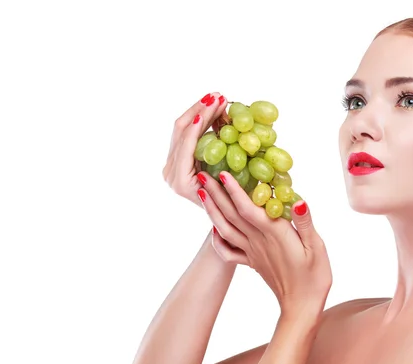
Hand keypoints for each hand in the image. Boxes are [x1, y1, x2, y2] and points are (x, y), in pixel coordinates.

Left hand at [162, 92, 228, 207]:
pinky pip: (185, 133)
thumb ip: (228, 174)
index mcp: (181, 181)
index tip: (211, 108)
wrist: (217, 217)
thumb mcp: (230, 192)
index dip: (198, 125)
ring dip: (199, 110)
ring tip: (216, 98)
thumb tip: (241, 147)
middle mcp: (171, 172)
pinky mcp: (176, 158)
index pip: (186, 146)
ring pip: (181, 129)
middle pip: (180, 132)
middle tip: (216, 96)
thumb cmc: (229, 208)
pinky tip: (212, 108)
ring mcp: (171, 164)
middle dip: (199, 110)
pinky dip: (199, 119)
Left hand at [196, 170, 332, 316]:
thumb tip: (297, 200)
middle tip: (202, 174)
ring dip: (211, 211)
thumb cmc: (314, 277)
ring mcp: (251, 253)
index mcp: (274, 234)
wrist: (302, 308)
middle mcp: (258, 241)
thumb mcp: (317, 247)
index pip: (248, 208)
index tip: (222, 173)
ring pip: (225, 229)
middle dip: (215, 194)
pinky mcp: (251, 263)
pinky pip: (228, 252)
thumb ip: (304, 222)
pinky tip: (213, 228)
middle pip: (231, 215)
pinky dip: (216, 239)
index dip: (234, 190)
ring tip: (201, 193)